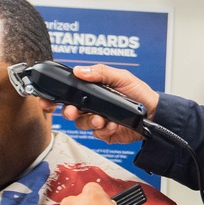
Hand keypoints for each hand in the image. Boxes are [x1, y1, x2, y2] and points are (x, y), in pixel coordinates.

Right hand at [41, 64, 159, 144]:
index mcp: (93, 90)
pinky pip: (96, 134)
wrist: (155, 115)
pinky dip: (104, 130)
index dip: (55, 97)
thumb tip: (80, 70)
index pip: (69, 93)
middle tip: (73, 112)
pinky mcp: (105, 133)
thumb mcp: (121, 77)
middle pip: (70, 110)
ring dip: (91, 121)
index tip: (48, 101)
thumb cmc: (140, 93)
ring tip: (103, 119)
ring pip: (82, 123)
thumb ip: (101, 73)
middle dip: (69, 112)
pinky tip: (113, 124)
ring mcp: (98, 119)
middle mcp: (93, 105)